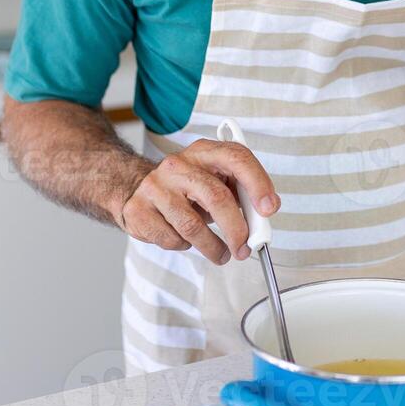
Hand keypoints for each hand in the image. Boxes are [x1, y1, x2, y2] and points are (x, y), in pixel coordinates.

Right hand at [116, 139, 279, 264]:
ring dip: (213, 247)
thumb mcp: (214, 180)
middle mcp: (178, 165)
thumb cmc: (186, 188)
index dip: (257, 183)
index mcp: (204, 152)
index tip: (269, 209)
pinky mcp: (139, 210)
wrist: (135, 188)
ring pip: (192, 226)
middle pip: (216, 197)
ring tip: (221, 253)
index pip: (236, 158)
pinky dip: (185, 246)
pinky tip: (186, 239)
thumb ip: (240, 192)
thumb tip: (266, 212)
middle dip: (236, 229)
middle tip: (245, 248)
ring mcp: (156, 187)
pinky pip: (172, 239)